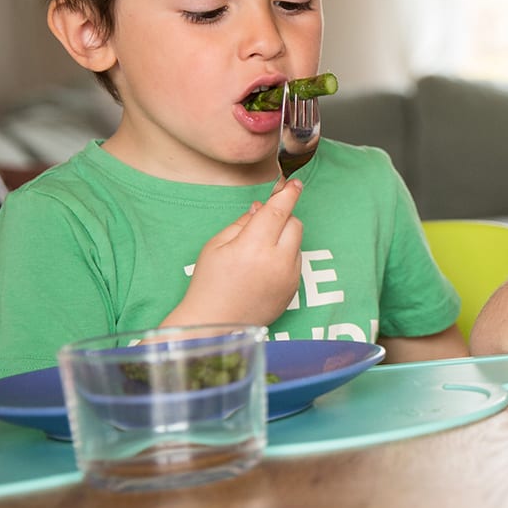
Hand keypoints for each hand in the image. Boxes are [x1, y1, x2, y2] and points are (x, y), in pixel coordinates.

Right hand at [168, 180, 305, 326]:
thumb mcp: (216, 246)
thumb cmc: (209, 284)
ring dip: (284, 238)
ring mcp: (289, 276)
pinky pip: (296, 261)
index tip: (295, 183)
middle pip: (294, 224)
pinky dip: (285, 256)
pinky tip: (263, 268)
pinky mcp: (294, 289)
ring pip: (297, 242)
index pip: (278, 211)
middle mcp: (277, 261)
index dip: (288, 194)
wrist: (215, 324)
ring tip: (257, 253)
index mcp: (253, 247)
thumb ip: (242, 223)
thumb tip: (261, 208)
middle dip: (282, 217)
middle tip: (263, 223)